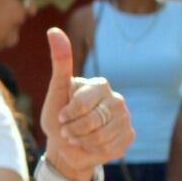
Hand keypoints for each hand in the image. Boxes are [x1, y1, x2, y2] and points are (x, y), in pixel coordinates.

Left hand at [38, 28, 134, 180]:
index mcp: (100, 84)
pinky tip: (89, 145)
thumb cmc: (59, 116)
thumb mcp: (56, 91)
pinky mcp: (128, 136)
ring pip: (102, 136)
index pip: (83, 102)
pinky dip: (93, 150)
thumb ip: (60, 62)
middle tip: (67, 131)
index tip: (61, 117)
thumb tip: (53, 30)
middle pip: (93, 120)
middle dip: (73, 129)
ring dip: (82, 141)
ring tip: (76, 138)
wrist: (67, 147)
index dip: (68, 114)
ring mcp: (125, 117)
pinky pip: (110, 147)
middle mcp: (116, 98)